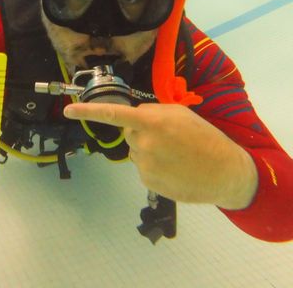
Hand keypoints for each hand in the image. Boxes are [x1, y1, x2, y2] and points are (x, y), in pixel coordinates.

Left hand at [64, 102, 257, 208]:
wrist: (225, 173)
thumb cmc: (205, 138)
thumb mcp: (181, 114)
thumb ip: (153, 112)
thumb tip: (134, 117)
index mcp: (152, 122)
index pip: (113, 114)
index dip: (88, 111)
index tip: (68, 110)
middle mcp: (143, 143)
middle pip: (129, 133)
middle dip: (142, 133)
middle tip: (169, 138)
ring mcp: (144, 165)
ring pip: (136, 152)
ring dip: (149, 151)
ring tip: (176, 155)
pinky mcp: (148, 182)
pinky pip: (143, 169)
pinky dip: (154, 167)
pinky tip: (174, 168)